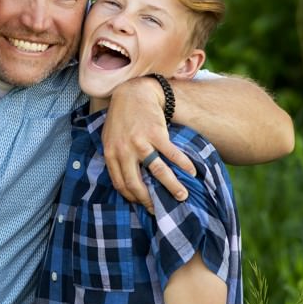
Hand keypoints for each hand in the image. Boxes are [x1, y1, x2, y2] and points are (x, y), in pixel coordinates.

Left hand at [102, 77, 197, 209]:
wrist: (133, 93)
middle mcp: (124, 151)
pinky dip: (184, 165)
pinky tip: (191, 172)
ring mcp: (141, 142)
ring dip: (173, 186)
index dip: (133, 198)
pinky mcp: (156, 134)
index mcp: (111, 154)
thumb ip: (116, 158)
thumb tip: (126, 182)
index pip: (121, 185)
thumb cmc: (122, 119)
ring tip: (183, 195)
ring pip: (158, 172)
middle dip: (151, 201)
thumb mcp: (110, 139)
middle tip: (162, 210)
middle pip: (138, 184)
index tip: (144, 204)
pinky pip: (172, 154)